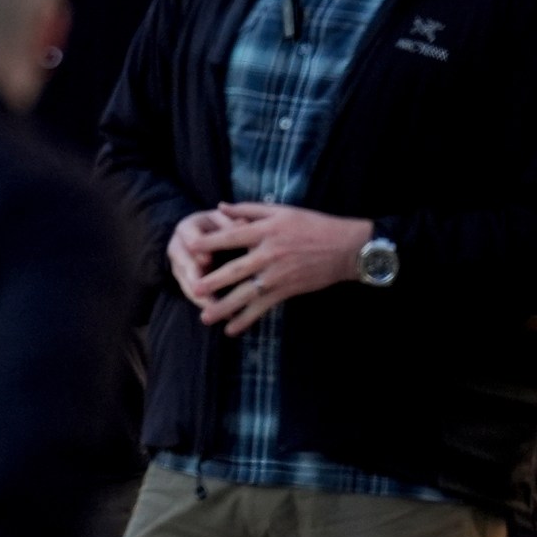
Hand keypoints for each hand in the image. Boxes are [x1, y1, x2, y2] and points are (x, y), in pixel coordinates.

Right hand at [167, 208, 243, 305]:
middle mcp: (177, 248)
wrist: (200, 232)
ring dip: (204, 300)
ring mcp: (178, 267)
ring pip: (188, 286)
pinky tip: (226, 314)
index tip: (206, 260)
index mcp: (186, 229)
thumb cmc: (217, 223)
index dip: (197, 249)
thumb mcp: (222, 218)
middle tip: (206, 294)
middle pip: (185, 267)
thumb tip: (243, 224)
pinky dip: (209, 305)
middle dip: (196, 282)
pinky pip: (194, 295)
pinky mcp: (185, 281)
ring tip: (222, 311)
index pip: (189, 239)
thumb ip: (229, 222)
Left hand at [191, 203, 372, 335]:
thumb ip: (249, 209)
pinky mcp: (287, 290)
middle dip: (212, 281)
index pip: (232, 236)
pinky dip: (247, 319)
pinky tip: (232, 329)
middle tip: (192, 289)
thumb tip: (220, 206)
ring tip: (206, 317)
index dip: (210, 241)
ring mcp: (278, 275)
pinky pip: (263, 307)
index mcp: (266, 231)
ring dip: (225, 307)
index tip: (190, 247)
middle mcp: (269, 254)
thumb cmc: (313, 225)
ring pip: (246, 293)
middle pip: (235, 269)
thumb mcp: (281, 211)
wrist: (347, 248)